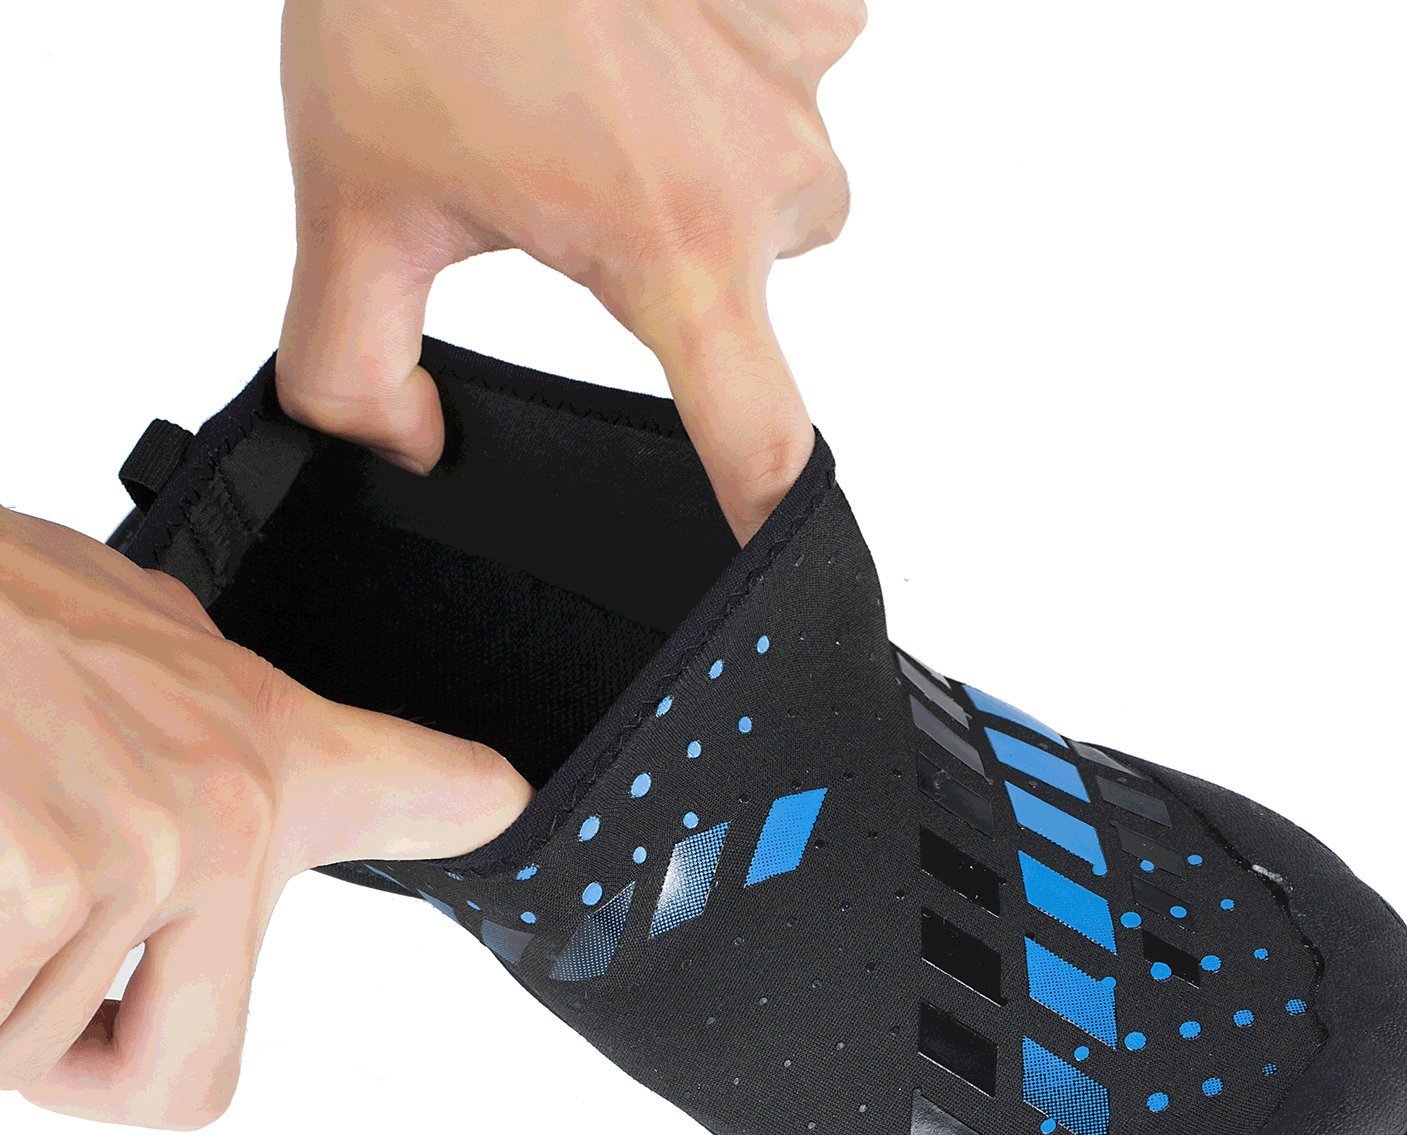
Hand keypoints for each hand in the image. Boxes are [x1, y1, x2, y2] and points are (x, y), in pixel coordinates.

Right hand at [0, 508, 528, 1126]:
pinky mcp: (37, 885)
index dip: (469, 809)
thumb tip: (220, 800)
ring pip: (25, 1050)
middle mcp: (225, 817)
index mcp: (264, 755)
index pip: (432, 793)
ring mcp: (135, 857)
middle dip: (74, 1050)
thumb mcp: (123, 639)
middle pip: (183, 1076)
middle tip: (21, 930)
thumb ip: (189, 739)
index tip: (520, 806)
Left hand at [277, 0, 864, 541]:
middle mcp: (765, 171)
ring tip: (614, 90)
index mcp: (670, 245)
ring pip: (778, 188)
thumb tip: (403, 442)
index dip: (778, 524)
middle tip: (582, 181)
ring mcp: (805, 72)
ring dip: (707, 166)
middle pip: (752, 297)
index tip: (793, 569)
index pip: (761, 443)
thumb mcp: (352, 199)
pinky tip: (656, 31)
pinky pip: (795, 79)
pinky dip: (734, 73)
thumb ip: (350, 370)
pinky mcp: (820, 0)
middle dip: (681, 262)